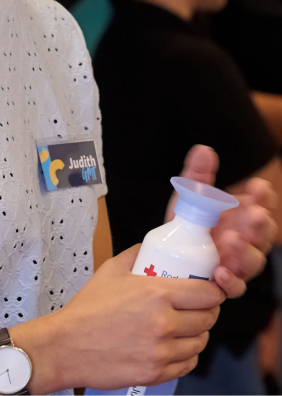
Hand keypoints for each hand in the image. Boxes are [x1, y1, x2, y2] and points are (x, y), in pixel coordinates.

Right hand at [47, 246, 221, 391]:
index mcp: (157, 293)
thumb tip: (151, 247)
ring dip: (197, 334)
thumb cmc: (88, 308)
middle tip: (197, 307)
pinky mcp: (156, 373)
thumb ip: (136, 254)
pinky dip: (186, 355)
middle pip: (208, 318)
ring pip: (200, 343)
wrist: (67, 346)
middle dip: (207, 311)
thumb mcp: (111, 270)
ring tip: (185, 327)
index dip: (213, 291)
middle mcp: (164, 323)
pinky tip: (176, 346)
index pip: (207, 293)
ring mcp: (161, 351)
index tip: (209, 290)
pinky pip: (187, 364)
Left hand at [169, 145, 277, 297]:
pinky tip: (220, 272)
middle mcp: (247, 239)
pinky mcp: (225, 282)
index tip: (258, 186)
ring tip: (233, 240)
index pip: (263, 204)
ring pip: (253, 261)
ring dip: (246, 252)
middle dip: (262, 223)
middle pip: (265, 234)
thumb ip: (198, 173)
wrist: (169, 249)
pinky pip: (234, 286)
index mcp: (244, 214)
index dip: (264, 197)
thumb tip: (203, 149)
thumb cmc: (190, 219)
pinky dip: (230, 281)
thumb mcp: (191, 193)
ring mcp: (238, 262)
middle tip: (254, 214)